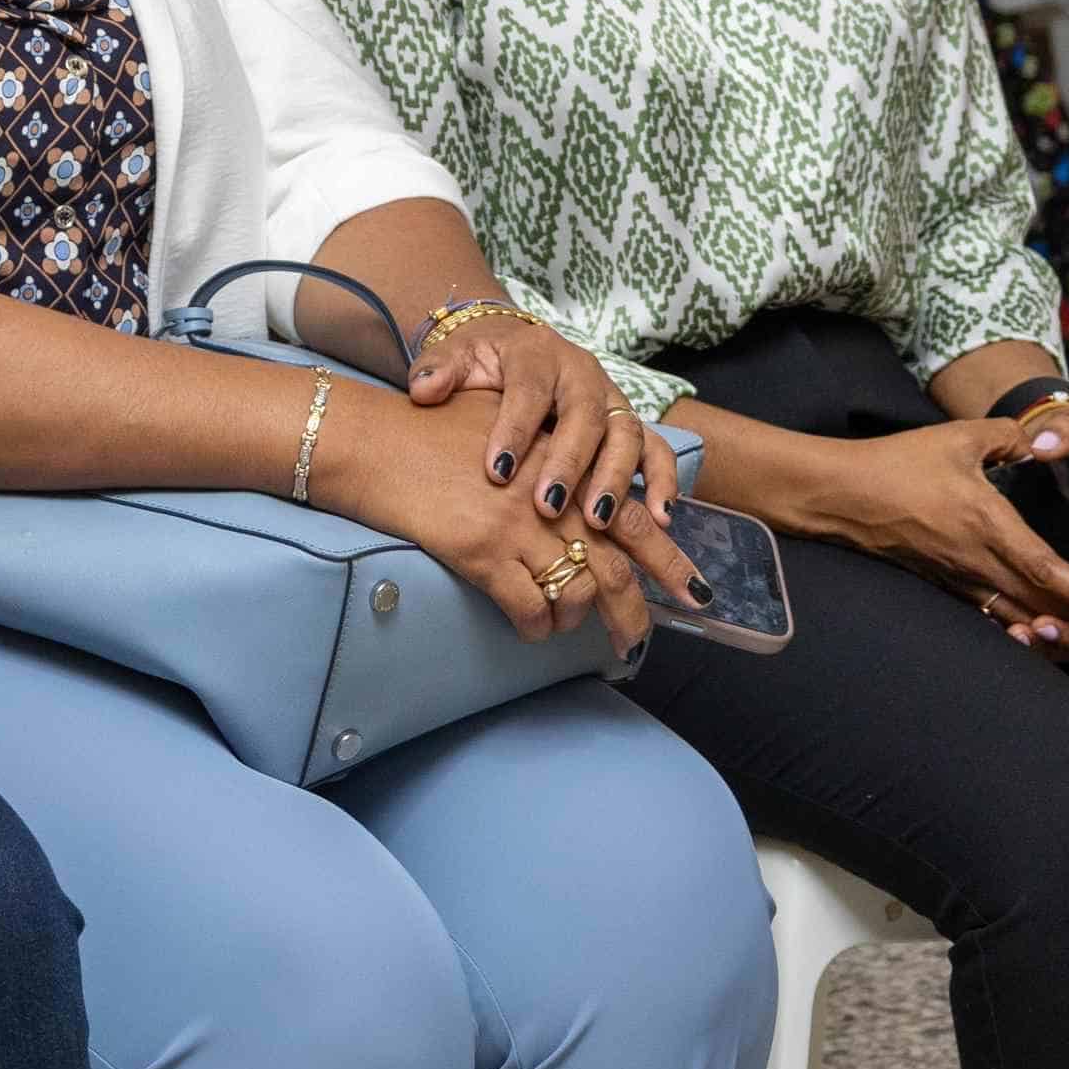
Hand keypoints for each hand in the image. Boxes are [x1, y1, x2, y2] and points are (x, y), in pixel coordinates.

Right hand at [316, 376, 665, 655]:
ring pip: (574, 592)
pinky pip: (527, 608)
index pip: (633, 516)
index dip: (668, 560)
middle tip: (638, 642)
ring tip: (565, 626)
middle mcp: (549, 496)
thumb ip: (543, 456)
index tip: (696, 594)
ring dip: (574, 620)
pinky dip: (534, 627)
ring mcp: (517, 525)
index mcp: (561, 465)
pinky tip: (528, 629)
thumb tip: (574, 498)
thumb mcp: (500, 425)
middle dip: (635, 614)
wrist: (372, 439)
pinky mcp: (482, 550)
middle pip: (615, 567)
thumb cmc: (428, 431)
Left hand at [408, 310, 681, 551]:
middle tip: (548, 506)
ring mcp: (611, 397)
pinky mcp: (630, 423)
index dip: (516, 430)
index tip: (497, 472)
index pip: (529, 391)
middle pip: (585, 415)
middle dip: (569, 463)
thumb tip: (424, 390)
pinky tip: (660, 514)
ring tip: (598, 520)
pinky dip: (664, 479)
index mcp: (536, 354)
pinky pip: (658, 448)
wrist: (511, 348)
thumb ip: (438, 372)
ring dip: (616, 478)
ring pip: (626, 433)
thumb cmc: (481, 363)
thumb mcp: (456, 358)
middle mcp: (582, 373)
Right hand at [783, 416, 1068, 649]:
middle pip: (1043, 607)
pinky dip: (1024, 629)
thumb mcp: (958, 437)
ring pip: (1020, 618)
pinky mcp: (948, 586)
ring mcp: (962, 580)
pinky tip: (1041, 633)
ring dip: (1060, 633)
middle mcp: (978, 562)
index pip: (1047, 569)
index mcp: (987, 524)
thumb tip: (1041, 443)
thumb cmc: (896, 465)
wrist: (842, 495)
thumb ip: (1008, 436)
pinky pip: (994, 616)